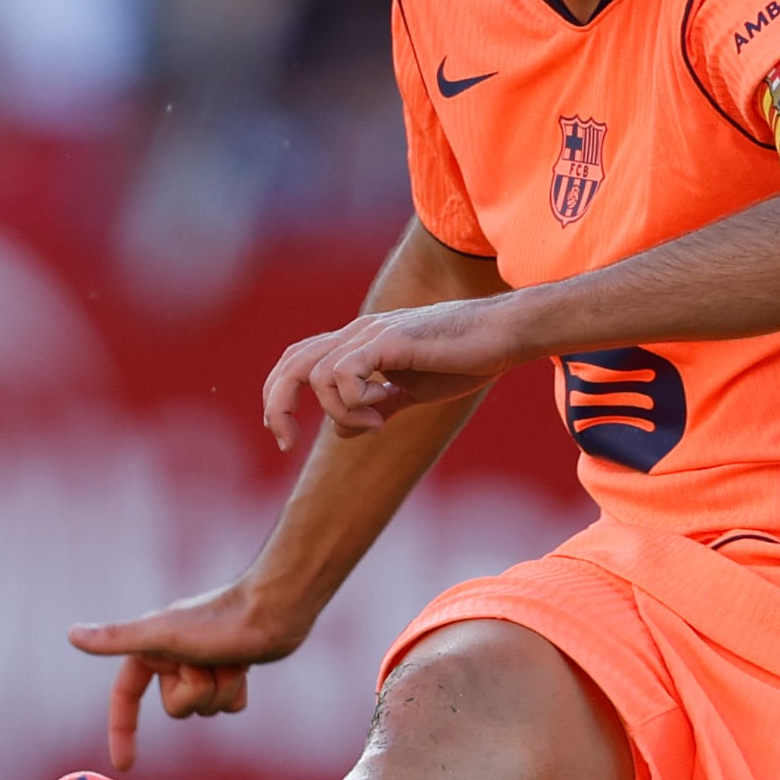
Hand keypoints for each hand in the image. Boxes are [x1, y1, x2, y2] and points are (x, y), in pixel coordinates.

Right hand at [69, 578, 312, 771]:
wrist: (272, 609)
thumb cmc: (216, 619)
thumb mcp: (161, 635)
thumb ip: (116, 639)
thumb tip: (72, 634)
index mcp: (151, 649)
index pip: (126, 695)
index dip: (122, 729)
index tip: (126, 763)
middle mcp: (173, 657)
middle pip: (175, 708)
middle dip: (195, 692)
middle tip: (207, 663)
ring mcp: (204, 665)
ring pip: (204, 708)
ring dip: (219, 689)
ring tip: (230, 660)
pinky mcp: (231, 670)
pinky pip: (228, 706)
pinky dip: (236, 693)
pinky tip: (244, 668)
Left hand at [259, 293, 529, 444]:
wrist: (502, 334)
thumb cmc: (463, 359)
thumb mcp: (411, 390)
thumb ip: (378, 405)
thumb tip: (344, 431)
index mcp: (357, 343)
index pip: (297, 361)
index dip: (279, 397)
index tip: (287, 438)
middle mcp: (357, 334)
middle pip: (290, 363)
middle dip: (277, 407)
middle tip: (286, 444)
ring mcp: (372, 334)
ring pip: (317, 375)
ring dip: (338, 412)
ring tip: (376, 424)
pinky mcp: (390, 341)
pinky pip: (345, 373)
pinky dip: (354, 403)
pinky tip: (384, 410)